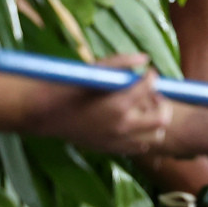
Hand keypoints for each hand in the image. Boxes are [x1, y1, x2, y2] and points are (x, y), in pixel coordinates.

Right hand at [32, 53, 171, 155]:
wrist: (45, 114)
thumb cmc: (66, 87)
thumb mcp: (92, 70)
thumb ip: (120, 62)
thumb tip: (145, 58)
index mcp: (118, 104)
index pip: (150, 87)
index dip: (152, 77)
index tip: (148, 73)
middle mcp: (122, 125)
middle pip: (162, 117)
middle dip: (161, 102)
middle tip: (151, 93)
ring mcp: (118, 140)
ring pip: (156, 135)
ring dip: (155, 121)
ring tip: (143, 109)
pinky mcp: (112, 149)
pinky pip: (140, 146)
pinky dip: (142, 135)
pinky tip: (130, 122)